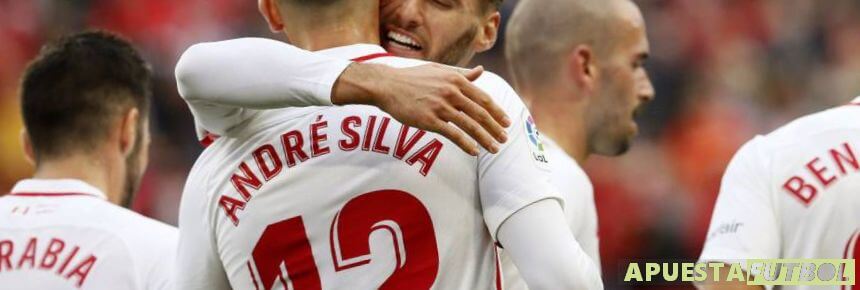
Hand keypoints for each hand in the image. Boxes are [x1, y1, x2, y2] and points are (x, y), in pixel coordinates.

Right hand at [332, 63, 510, 155]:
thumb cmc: (413, 77)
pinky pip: (453, 134)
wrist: (387, 85)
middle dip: (495, 129)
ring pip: (469, 126)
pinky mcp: (429, 120)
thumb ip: (462, 73)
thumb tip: (481, 70)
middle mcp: (451, 92)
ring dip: (485, 139)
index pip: (484, 98)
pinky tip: (474, 152)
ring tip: (494, 149)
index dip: (497, 112)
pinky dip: (466, 144)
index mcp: (456, 80)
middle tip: (505, 140)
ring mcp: (441, 107)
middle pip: (480, 114)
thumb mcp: (440, 70)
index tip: (507, 122)